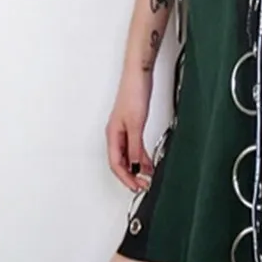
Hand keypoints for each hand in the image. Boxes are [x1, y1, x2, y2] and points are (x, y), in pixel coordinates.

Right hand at [105, 71, 154, 192]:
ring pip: (128, 156)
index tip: (136, 187)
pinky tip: (149, 162)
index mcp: (113, 135)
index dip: (126, 178)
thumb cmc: (133, 93)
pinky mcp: (132, 125)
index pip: (116, 164)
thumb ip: (136, 146)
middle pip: (121, 162)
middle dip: (131, 176)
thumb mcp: (136, 124)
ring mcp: (124, 130)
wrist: (139, 75)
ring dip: (137, 167)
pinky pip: (135, 147)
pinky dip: (141, 156)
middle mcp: (116, 134)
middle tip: (143, 186)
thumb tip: (136, 166)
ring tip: (148, 177)